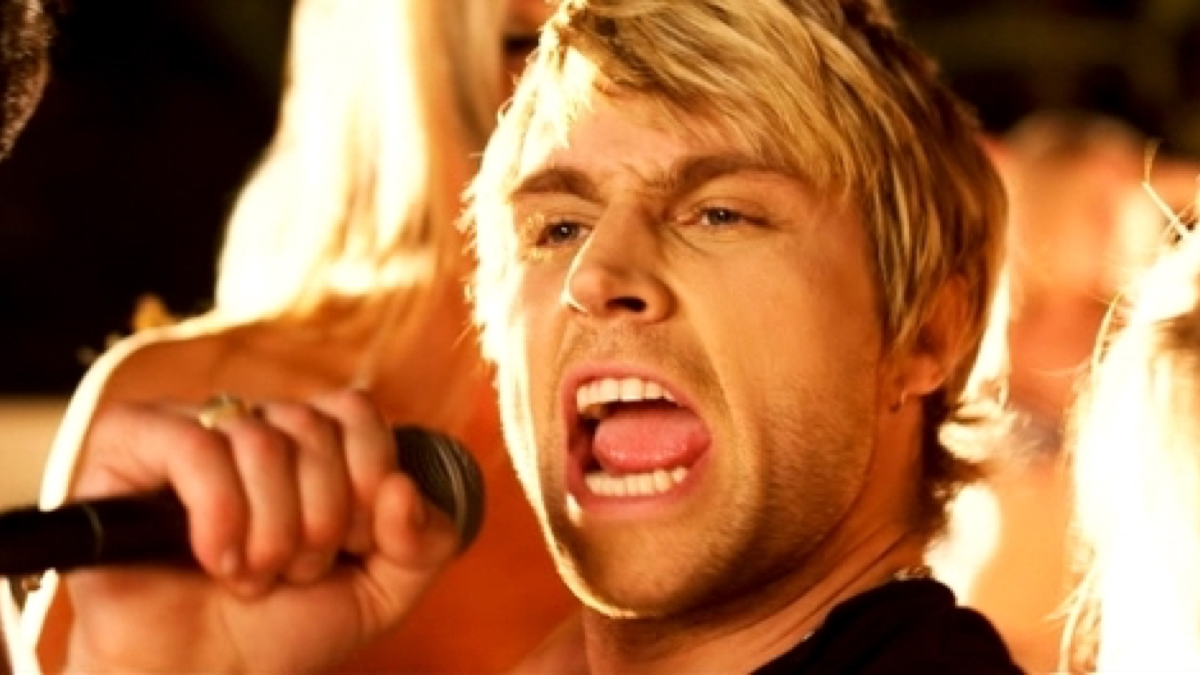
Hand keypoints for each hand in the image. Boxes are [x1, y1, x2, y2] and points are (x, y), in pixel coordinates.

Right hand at [61, 389, 459, 672]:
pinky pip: (197, 449)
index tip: (351, 542)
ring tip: (252, 577)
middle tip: (294, 571)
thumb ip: (425, 541)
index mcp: (307, 445)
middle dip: (320, 519)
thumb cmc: (279, 634)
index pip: (355, 410)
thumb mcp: (381, 593)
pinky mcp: (129, 446)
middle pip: (313, 426)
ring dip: (271, 532)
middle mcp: (250, 426)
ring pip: (262, 439)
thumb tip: (403, 488)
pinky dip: (219, 516)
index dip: (368, 476)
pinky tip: (215, 561)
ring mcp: (188, 431)